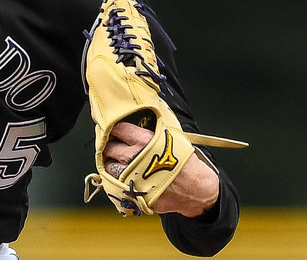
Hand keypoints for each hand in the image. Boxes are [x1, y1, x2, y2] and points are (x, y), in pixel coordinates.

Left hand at [104, 122, 219, 216]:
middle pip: (109, 148)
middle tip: (115, 145)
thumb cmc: (186, 162)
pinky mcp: (133, 193)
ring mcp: (132, 177)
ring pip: (109, 168)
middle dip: (111, 146)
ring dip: (112, 163)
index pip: (118, 129)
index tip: (113, 128)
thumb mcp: (172, 137)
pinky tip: (125, 176)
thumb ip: (153, 126)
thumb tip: (142, 113)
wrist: (198, 190)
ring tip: (120, 162)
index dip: (114, 128)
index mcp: (144, 141)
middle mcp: (135, 158)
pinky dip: (117, 180)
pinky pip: (116, 185)